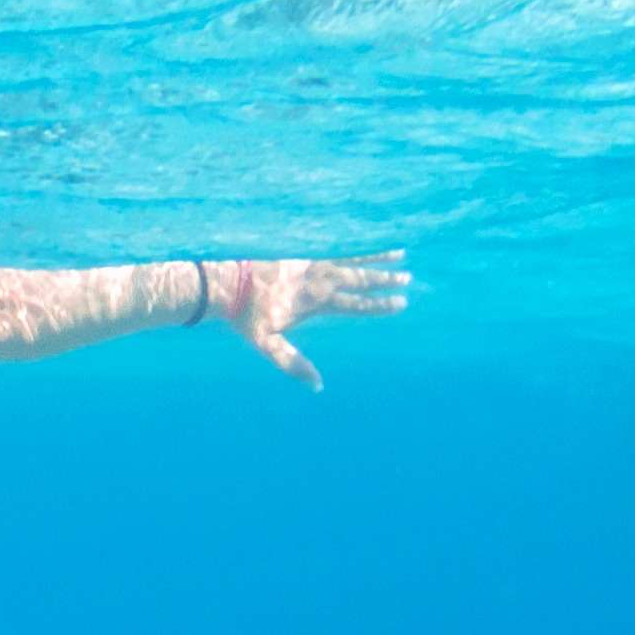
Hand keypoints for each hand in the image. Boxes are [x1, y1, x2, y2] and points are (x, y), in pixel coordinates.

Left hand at [208, 252, 410, 388]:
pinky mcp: (303, 259)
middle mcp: (317, 280)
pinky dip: (353, 251)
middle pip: (358, 279)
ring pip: (351, 262)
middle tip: (408, 280)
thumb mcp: (266, 344)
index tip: (400, 304)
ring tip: (400, 256)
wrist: (226, 284)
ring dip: (376, 260)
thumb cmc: (245, 317)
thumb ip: (292, 363)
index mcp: (314, 300)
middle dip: (384, 280)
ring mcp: (311, 266)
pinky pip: (335, 253)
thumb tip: (318, 385)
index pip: (354, 304)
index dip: (377, 305)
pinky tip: (365, 248)